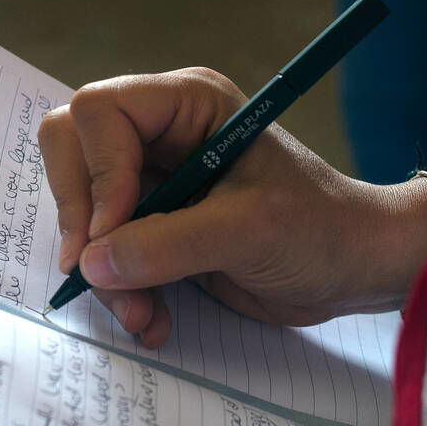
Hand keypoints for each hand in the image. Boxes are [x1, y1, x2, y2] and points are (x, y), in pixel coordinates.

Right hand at [39, 67, 426, 347]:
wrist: (355, 271)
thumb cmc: (321, 230)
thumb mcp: (249, 232)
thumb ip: (169, 244)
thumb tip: (92, 263)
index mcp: (186, 105)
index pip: (98, 113)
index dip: (96, 173)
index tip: (111, 232)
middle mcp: (160, 135)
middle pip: (71, 155)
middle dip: (82, 222)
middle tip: (100, 275)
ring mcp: (153, 183)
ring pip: (83, 214)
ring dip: (104, 273)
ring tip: (144, 316)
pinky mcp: (155, 230)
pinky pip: (107, 254)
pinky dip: (121, 292)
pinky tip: (155, 320)